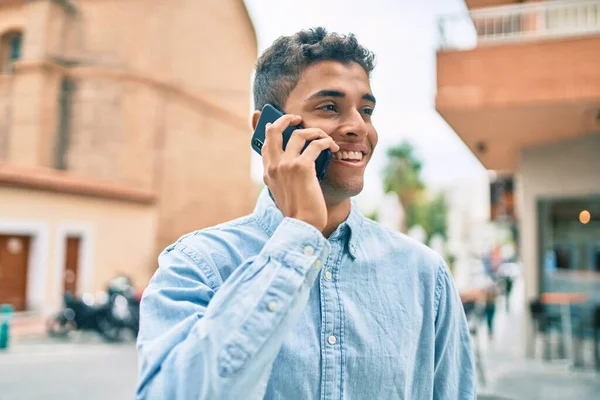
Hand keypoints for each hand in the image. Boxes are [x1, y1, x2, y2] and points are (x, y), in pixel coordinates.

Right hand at [261, 114, 338, 231]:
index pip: (265, 143)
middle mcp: (274, 166)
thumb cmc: (298, 212)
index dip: (272, 129)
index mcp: (268, 172)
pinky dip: (326, 142)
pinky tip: (332, 148)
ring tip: (324, 138)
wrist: (302, 225)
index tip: (280, 123)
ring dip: (315, 131)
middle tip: (299, 119)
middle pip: (273, 130)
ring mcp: (286, 165)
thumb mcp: (284, 193)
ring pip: (298, 133)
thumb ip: (285, 178)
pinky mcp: (302, 167)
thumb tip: (297, 164)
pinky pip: (316, 144)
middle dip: (286, 119)